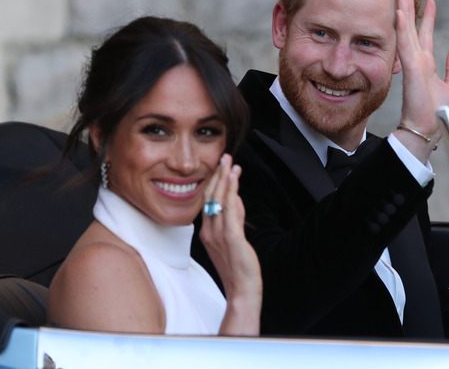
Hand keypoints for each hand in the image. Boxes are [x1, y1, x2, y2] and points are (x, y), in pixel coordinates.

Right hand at [200, 153, 261, 334]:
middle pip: (210, 197)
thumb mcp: (234, 239)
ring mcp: (218, 235)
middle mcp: (208, 232)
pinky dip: (231, 191)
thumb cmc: (238, 268)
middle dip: (218, 175)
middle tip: (224, 157)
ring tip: (229, 162)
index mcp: (206, 232)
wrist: (242, 291)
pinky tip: (234, 179)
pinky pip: (229, 210)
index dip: (214, 182)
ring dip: (225, 178)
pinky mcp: (231, 238)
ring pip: (219, 200)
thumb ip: (234, 219)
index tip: (221, 167)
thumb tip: (237, 199)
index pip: (208, 202)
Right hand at [395, 0, 448, 160]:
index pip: (425, 35)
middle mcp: (417, 62)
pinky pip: (405, 45)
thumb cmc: (437, 113)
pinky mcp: (411, 70)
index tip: (429, 1)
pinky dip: (402, 28)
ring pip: (406, 32)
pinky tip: (399, 13)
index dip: (427, 17)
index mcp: (425, 65)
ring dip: (403, 11)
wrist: (428, 129)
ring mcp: (412, 65)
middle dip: (409, 7)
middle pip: (412, 28)